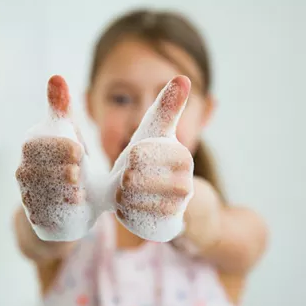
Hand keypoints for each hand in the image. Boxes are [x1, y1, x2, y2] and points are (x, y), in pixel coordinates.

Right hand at [15, 75, 94, 241]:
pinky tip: (76, 203)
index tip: (79, 151)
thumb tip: (56, 77)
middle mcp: (24, 171)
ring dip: (61, 189)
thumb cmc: (69, 161)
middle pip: (35, 170)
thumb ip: (61, 109)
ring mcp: (28, 195)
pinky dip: (60, 209)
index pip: (34, 145)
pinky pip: (44, 214)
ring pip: (39, 192)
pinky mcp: (37, 217)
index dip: (57, 147)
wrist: (71, 202)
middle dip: (60, 170)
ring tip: (79, 189)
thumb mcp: (69, 134)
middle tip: (79, 171)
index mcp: (31, 148)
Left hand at [112, 76, 193, 241]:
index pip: (137, 154)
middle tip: (125, 180)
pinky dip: (126, 213)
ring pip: (130, 201)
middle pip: (132, 180)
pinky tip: (130, 207)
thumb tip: (184, 77)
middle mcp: (184, 184)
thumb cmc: (158, 160)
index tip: (130, 162)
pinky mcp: (166, 228)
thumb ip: (168, 106)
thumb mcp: (160, 133)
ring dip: (121, 196)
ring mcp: (176, 209)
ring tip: (126, 193)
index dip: (127, 159)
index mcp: (181, 156)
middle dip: (122, 180)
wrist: (167, 199)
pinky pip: (133, 221)